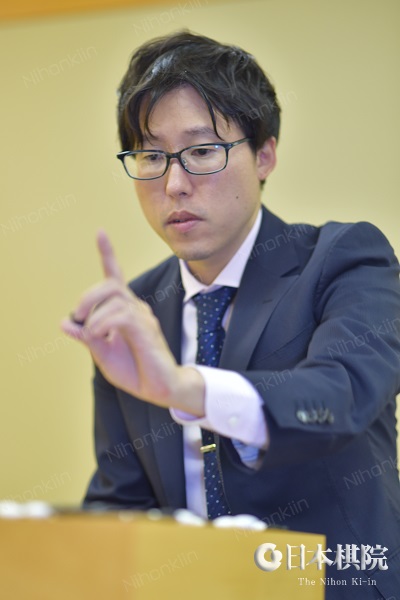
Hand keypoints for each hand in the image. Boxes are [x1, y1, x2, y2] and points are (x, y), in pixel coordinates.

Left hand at [61, 230, 204, 414]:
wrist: (160, 388)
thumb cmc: (135, 370)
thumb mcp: (102, 354)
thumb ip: (86, 337)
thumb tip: (64, 323)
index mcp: (124, 310)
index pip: (115, 276)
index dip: (108, 253)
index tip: (100, 232)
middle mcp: (135, 308)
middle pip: (110, 284)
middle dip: (87, 297)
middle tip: (78, 317)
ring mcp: (143, 317)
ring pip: (114, 298)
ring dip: (94, 314)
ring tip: (91, 333)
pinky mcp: (146, 329)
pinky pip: (120, 316)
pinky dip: (103, 324)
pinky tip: (100, 336)